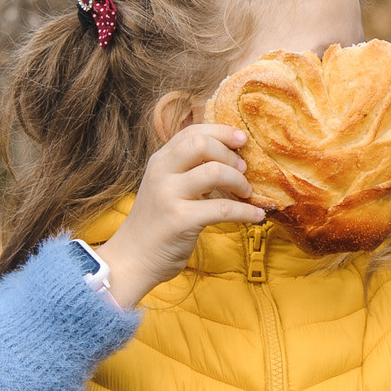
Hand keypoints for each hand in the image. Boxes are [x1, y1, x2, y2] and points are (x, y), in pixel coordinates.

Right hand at [93, 123, 261, 308]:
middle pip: (201, 144)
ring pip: (214, 172)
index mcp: (159, 161)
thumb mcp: (165, 187)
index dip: (221, 131)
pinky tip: (257, 216)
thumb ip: (186, 170)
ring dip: (239, 181)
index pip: (192, 132)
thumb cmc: (156, 223)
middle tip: (244, 169)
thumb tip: (229, 158)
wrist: (132, 259)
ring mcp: (169, 196)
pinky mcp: (180, 221)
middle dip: (229, 154)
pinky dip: (246, 211)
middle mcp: (161, 173)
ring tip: (247, 193)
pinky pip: (222, 209)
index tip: (241, 139)